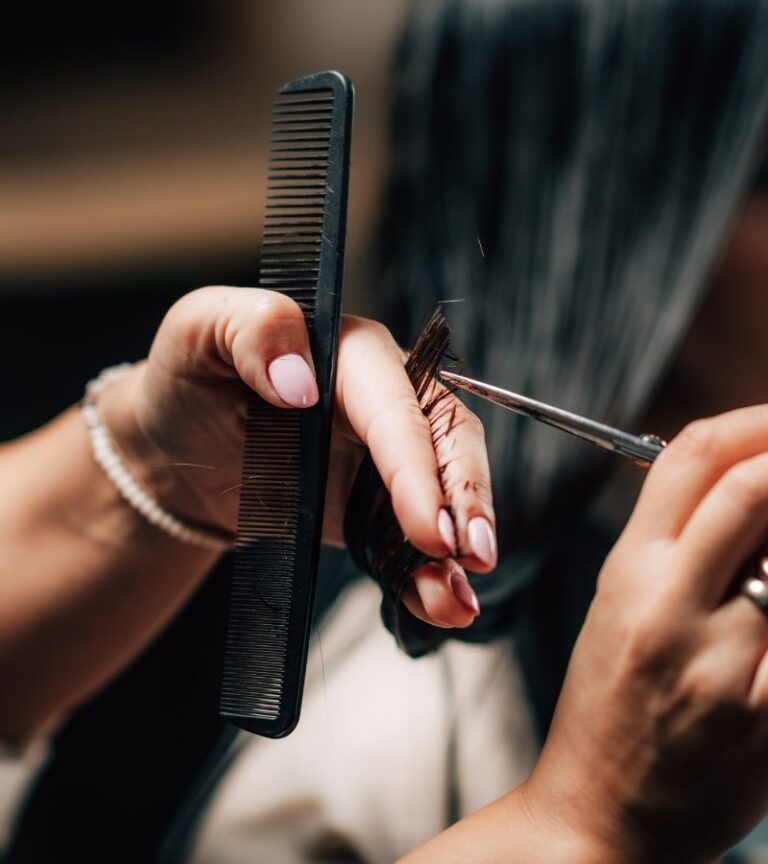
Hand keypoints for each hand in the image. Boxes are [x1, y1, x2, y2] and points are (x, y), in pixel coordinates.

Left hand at [101, 286, 496, 628]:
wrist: (176, 448)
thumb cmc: (189, 378)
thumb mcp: (197, 328)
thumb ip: (252, 329)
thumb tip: (300, 383)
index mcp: (350, 352)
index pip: (397, 406)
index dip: (417, 466)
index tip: (429, 526)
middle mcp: (379, 400)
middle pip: (447, 441)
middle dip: (467, 498)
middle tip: (472, 554)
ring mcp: (380, 457)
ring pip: (444, 492)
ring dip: (460, 546)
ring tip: (460, 600)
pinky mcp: (370, 505)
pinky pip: (408, 538)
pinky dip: (426, 575)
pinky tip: (440, 604)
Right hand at [522, 407, 767, 862]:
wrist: (604, 816)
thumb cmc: (608, 707)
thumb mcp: (620, 604)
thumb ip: (676, 537)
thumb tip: (749, 478)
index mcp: (629, 573)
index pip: (693, 457)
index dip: (753, 423)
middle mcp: (671, 609)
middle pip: (754, 488)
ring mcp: (725, 666)